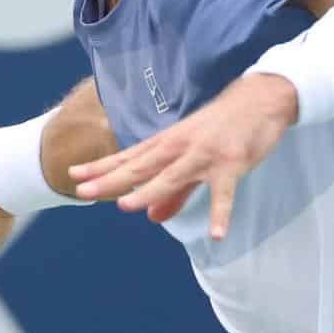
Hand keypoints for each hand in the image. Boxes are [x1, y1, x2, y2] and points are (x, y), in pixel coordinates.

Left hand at [68, 74, 297, 236]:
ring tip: (126, 206)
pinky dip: (220, 213)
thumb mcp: (192, 156)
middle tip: (82, 192)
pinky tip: (215, 233)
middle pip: (140, 167)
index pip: (128, 158)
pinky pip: (225, 192)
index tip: (72, 176)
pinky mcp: (232, 162)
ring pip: (172, 176)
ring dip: (150, 192)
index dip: (100, 168)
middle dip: (110, 180)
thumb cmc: (222, 126)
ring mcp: (205, 155)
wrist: (261, 99)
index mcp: (167, 144)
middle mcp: (180, 148)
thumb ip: (174, 192)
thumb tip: (152, 218)